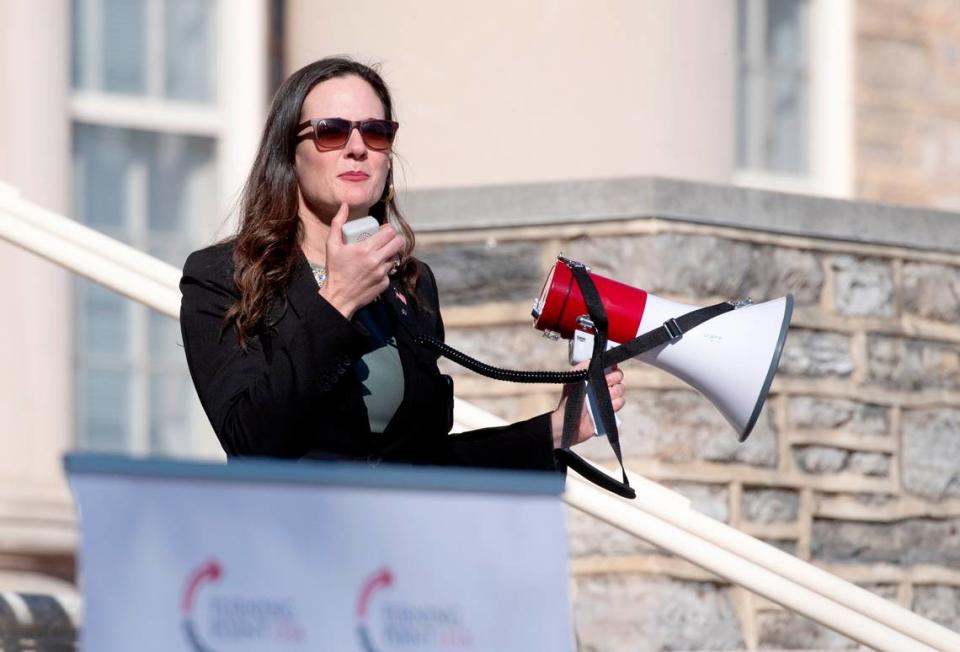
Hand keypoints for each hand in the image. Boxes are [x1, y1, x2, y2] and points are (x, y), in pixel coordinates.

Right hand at [319, 202, 404, 318]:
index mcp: (365, 249)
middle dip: (394, 239)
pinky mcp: (384, 283)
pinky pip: (389, 271)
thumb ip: (337, 223)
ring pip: (395, 257)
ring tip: (380, 254)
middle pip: (398, 243)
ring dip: (390, 254)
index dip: (388, 229)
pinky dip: (384, 269)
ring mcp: (382, 273)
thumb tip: (344, 205)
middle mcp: (377, 260)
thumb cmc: (334, 270)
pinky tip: (375, 269)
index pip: (390, 232)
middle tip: (386, 240)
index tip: (382, 231)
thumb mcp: (331, 245)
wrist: (338, 297)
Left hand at [550, 365, 624, 448]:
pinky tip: (605, 406)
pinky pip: (621, 402)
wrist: (569, 422)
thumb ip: (582, 368)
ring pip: (621, 388)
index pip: (610, 367)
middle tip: (605, 383)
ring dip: (613, 391)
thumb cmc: (569, 400)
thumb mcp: (573, 380)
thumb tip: (593, 359)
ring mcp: (608, 398)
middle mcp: (603, 386)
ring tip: (602, 397)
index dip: (612, 366)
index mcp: (595, 377)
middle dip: (613, 378)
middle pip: (619, 376)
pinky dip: (615, 403)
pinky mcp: (611, 410)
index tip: (610, 367)